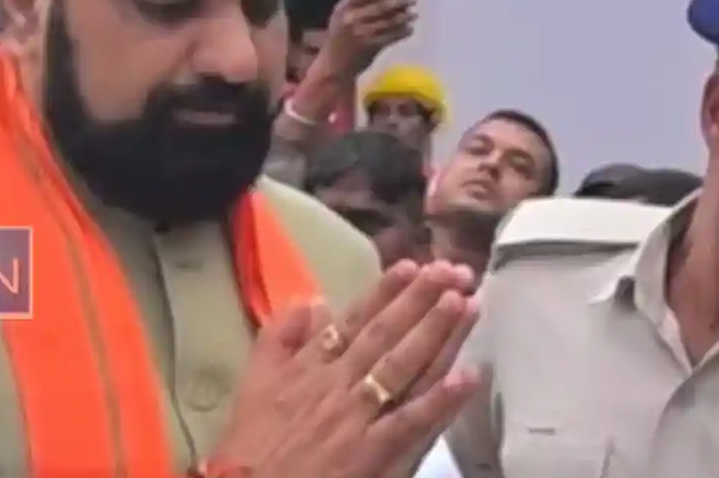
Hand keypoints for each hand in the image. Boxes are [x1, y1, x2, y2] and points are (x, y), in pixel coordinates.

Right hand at [207, 261, 479, 477]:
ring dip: (436, 334)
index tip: (412, 265)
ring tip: (465, 304)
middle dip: (421, 300)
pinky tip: (468, 376)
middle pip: (385, 335)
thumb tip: (313, 299)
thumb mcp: (253, 382)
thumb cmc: (251, 445)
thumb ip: (279, 337)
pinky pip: (412, 421)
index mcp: (309, 366)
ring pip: (403, 367)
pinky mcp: (373, 454)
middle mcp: (337, 384)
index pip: (353, 321)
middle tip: (453, 272)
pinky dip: (440, 399)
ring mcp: (357, 417)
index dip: (385, 292)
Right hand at [320, 0, 416, 76]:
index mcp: (342, 10)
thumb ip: (354, 6)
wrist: (333, 66)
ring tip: (414, 14)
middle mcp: (351, 20)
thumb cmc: (338, 39)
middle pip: (379, 7)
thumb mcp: (339, 19)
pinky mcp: (370, 47)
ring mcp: (361, 34)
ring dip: (404, 18)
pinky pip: (390, 37)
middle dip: (399, 2)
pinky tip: (410, 29)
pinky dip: (401, 33)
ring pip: (388, 22)